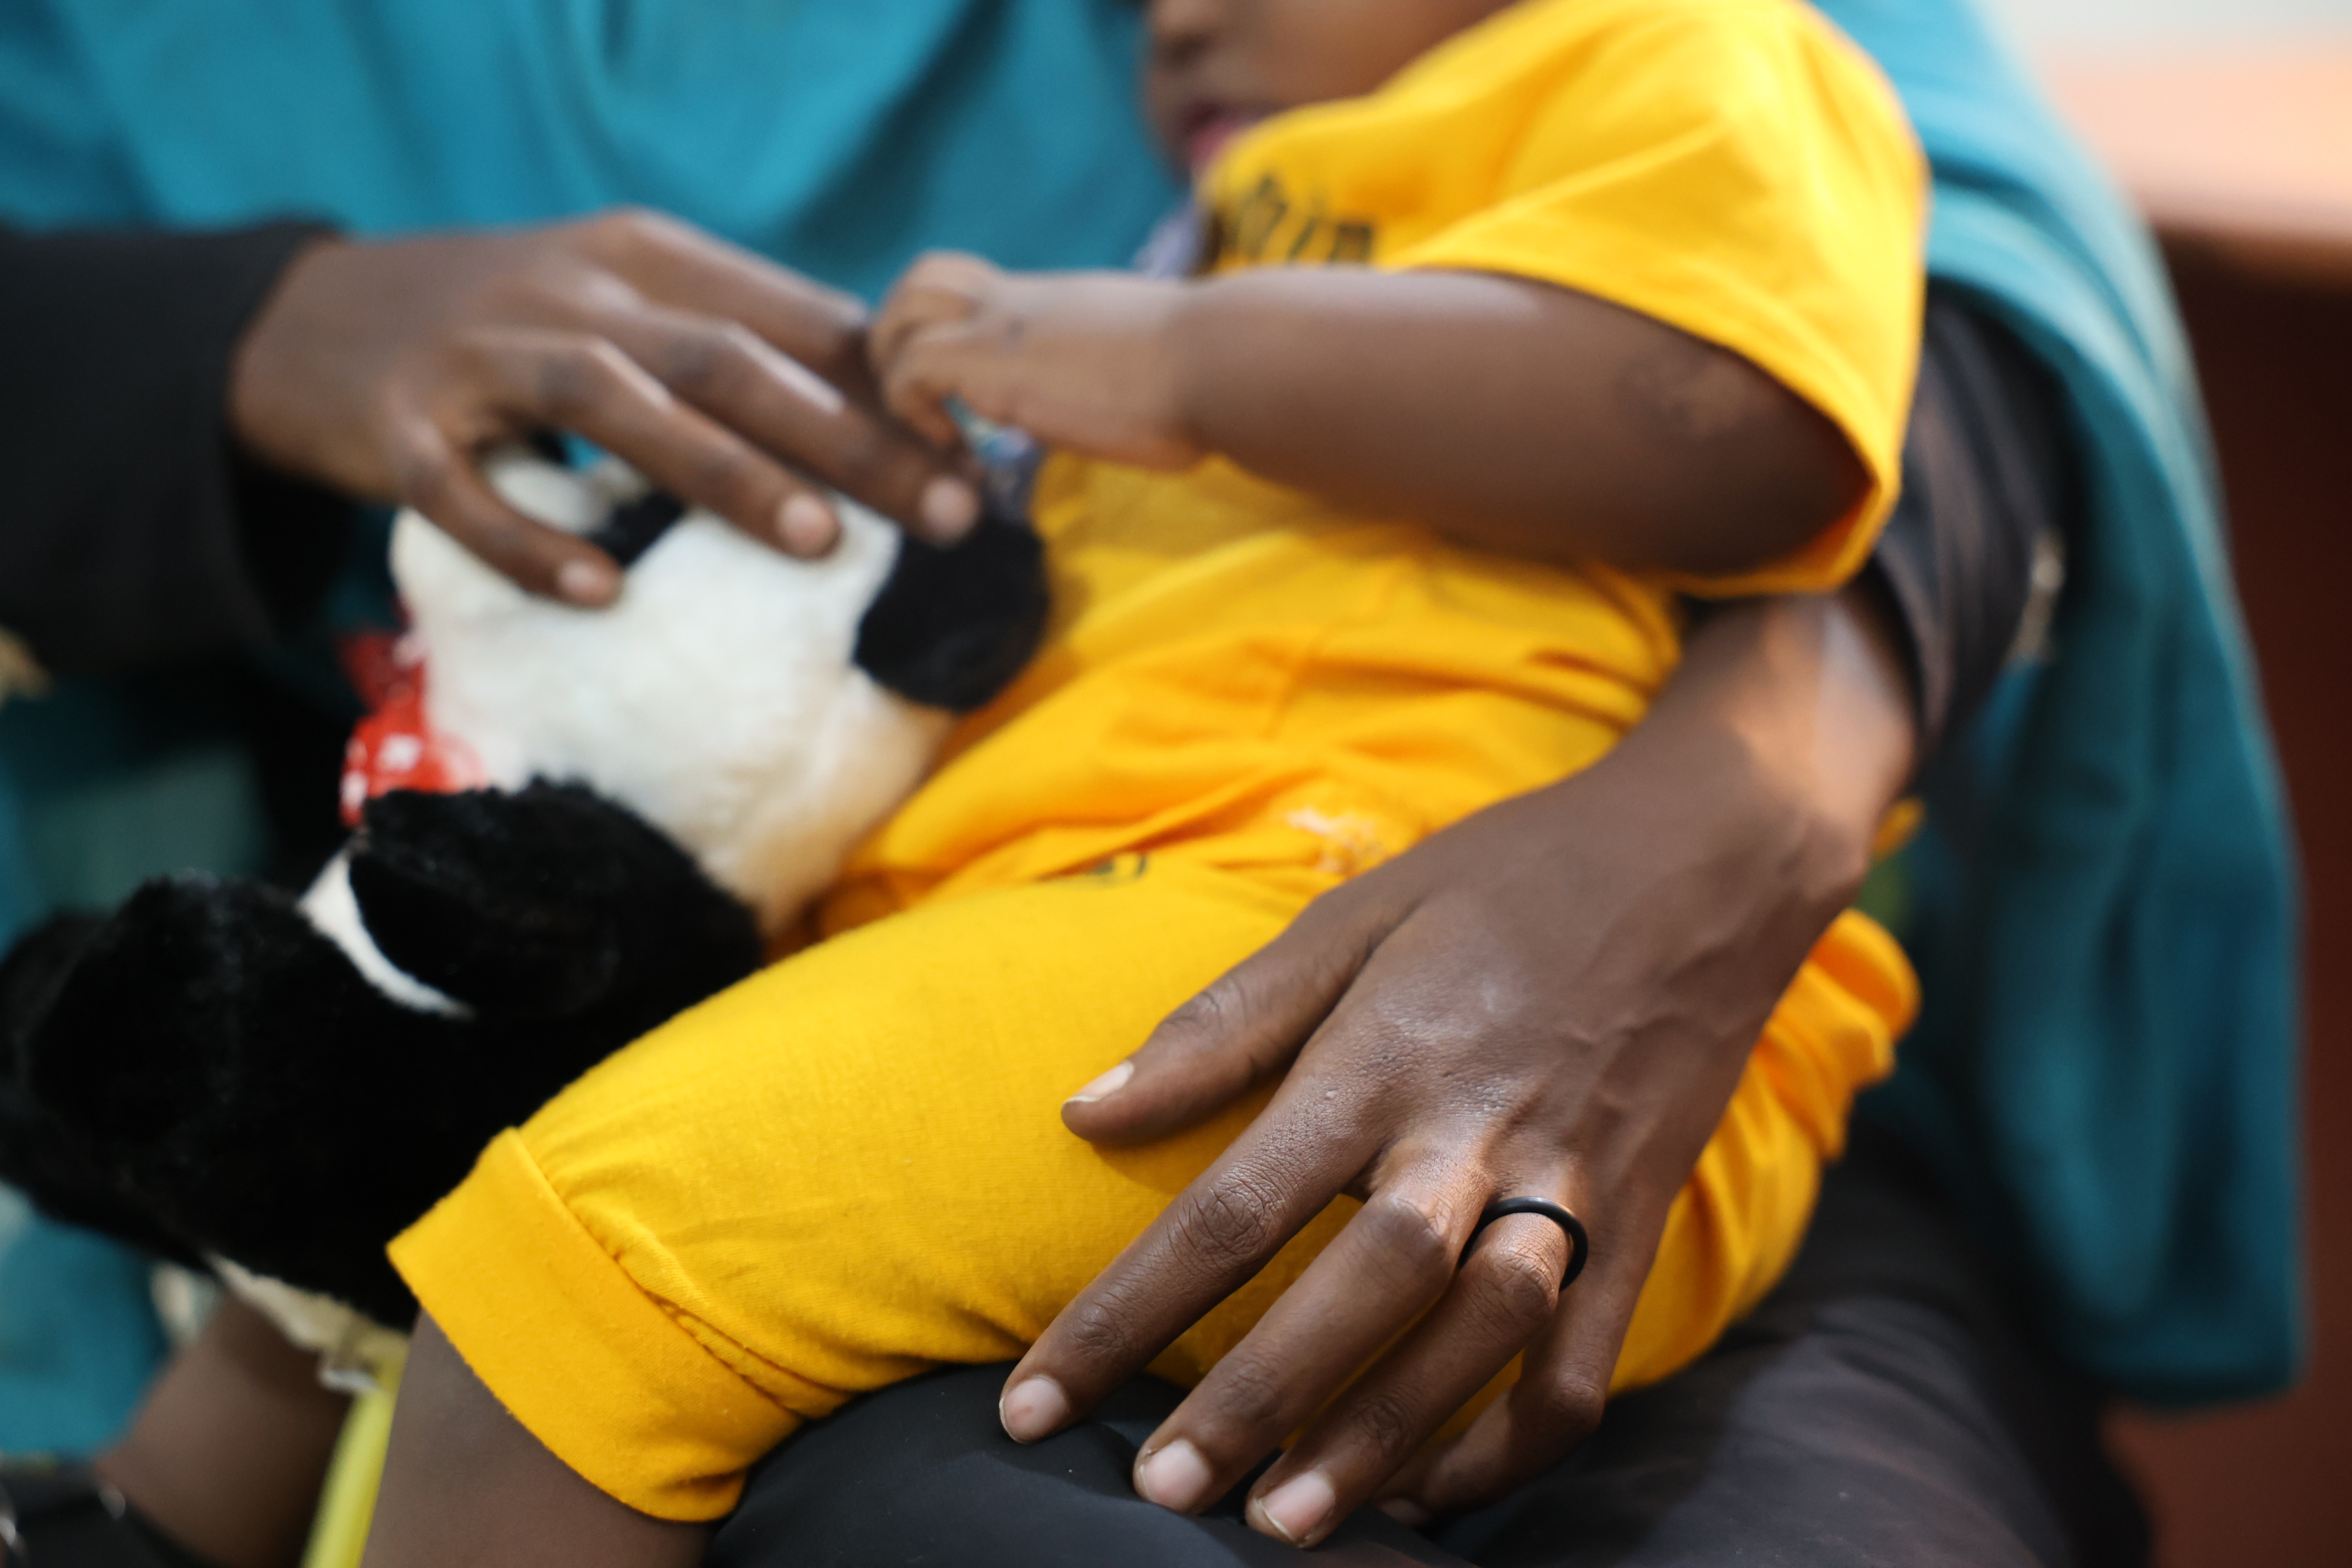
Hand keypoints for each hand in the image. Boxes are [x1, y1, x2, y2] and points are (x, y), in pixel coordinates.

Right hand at [230, 210, 981, 605]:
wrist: (307, 320)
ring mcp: (476, 357)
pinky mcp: (392, 428)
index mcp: (641, 257)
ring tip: (815, 540)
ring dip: (720, 469)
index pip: (786, 317)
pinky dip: (533, 538)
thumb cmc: (509, 329)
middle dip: (843, 437)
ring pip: (611, 400)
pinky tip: (601, 591)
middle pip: (725, 358)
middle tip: (936, 513)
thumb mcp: (622, 304)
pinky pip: (464, 490)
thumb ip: (736, 347)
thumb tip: (887, 424)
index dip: (884, 390)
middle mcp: (567, 290)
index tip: (968, 461)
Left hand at [870, 252, 1202, 469]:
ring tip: (934, 430)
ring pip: (899, 311)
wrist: (1218, 362)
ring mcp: (1000, 325)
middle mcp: (1021, 299)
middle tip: (932, 410)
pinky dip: (914, 412)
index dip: (955, 335)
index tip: (972, 401)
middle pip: (923, 278)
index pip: (978, 289)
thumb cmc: (1210, 376)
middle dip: (906, 340)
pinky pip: (908, 370)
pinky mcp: (988, 361)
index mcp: (1058, 303)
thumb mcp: (1150, 365)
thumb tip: (1140, 403)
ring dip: (898, 372)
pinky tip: (959, 452)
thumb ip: (1121, 373)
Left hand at [998, 590, 1916, 1545]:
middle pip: (1359, 1288)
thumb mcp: (1352, 916)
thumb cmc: (1505, 877)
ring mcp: (1572, 1181)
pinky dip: (1512, 1441)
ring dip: (1384, 1437)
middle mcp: (1477, 1129)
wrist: (1707, 856)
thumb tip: (1085, 1114)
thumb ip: (1221, 1025)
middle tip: (1163, 1492)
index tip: (1035, 1400)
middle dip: (1256, 1400)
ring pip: (1478, 1338)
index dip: (1124, 1313)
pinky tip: (1432, 1487)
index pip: (1232, 1205)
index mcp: (1386, 1052)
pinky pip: (1582, 1360)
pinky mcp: (1640, 1218)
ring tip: (1289, 1520)